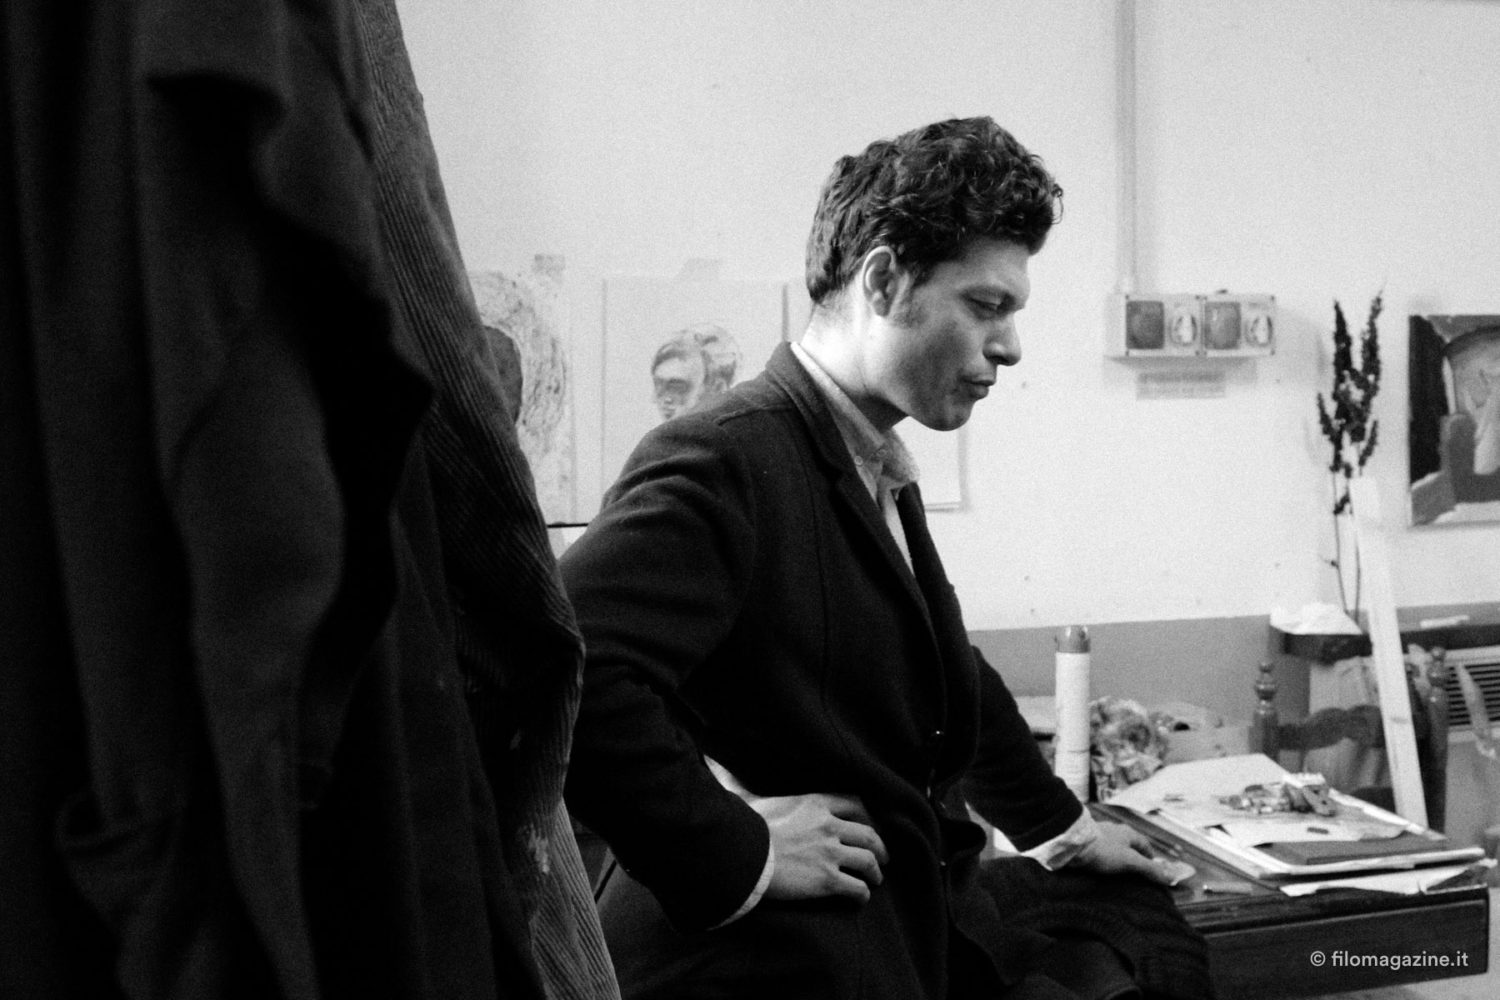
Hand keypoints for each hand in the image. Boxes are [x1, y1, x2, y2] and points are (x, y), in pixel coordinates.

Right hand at [751, 792, 889, 902]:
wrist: (742, 855)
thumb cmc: (743, 827)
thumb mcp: (748, 798)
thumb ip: (740, 783)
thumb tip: (715, 767)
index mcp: (815, 803)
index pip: (854, 803)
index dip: (866, 816)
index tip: (868, 825)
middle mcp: (828, 825)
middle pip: (869, 835)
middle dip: (880, 847)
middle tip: (882, 857)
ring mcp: (830, 853)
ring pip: (868, 861)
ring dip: (876, 872)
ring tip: (876, 879)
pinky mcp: (828, 880)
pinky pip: (857, 888)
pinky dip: (863, 894)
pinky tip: (860, 898)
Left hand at [1070, 821, 1183, 886]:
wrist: (1072, 843)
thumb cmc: (1104, 850)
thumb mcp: (1130, 861)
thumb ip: (1150, 869)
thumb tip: (1171, 878)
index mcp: (1127, 832)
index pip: (1144, 844)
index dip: (1149, 857)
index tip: (1152, 870)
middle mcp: (1114, 831)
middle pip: (1128, 845)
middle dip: (1133, 858)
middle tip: (1136, 873)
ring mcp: (1099, 835)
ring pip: (1113, 847)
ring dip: (1117, 858)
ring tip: (1119, 872)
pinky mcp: (1087, 842)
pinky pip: (1100, 851)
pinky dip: (1103, 859)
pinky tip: (1100, 867)